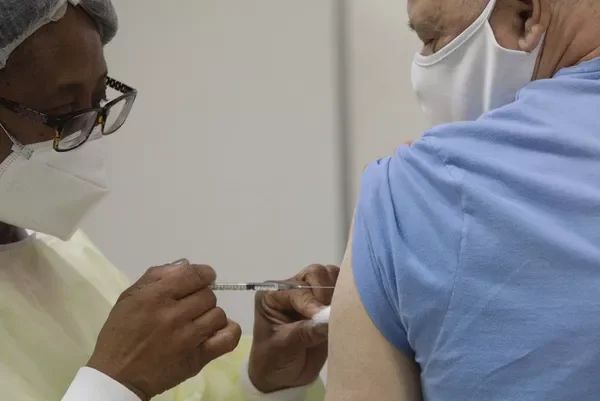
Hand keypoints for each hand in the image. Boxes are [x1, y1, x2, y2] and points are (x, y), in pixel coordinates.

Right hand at [88, 261, 241, 400]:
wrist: (117, 376)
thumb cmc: (121, 333)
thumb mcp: (130, 297)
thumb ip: (158, 276)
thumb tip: (186, 265)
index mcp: (154, 297)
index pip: (193, 274)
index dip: (204, 274)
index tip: (204, 278)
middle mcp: (172, 315)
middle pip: (207, 295)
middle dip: (201, 297)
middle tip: (189, 307)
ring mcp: (187, 338)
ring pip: (218, 314)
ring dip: (210, 316)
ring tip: (196, 323)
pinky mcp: (197, 359)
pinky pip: (228, 338)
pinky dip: (227, 331)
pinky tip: (215, 332)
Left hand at [249, 264, 339, 392]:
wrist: (283, 378)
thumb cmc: (274, 361)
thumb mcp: (284, 346)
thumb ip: (305, 332)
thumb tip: (329, 320)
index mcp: (274, 295)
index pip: (298, 289)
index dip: (312, 301)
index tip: (322, 317)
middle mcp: (292, 289)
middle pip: (315, 274)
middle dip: (325, 293)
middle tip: (330, 315)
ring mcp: (311, 294)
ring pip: (330, 276)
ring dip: (337, 291)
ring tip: (337, 313)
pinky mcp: (327, 303)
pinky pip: (341, 288)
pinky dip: (346, 295)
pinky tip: (345, 311)